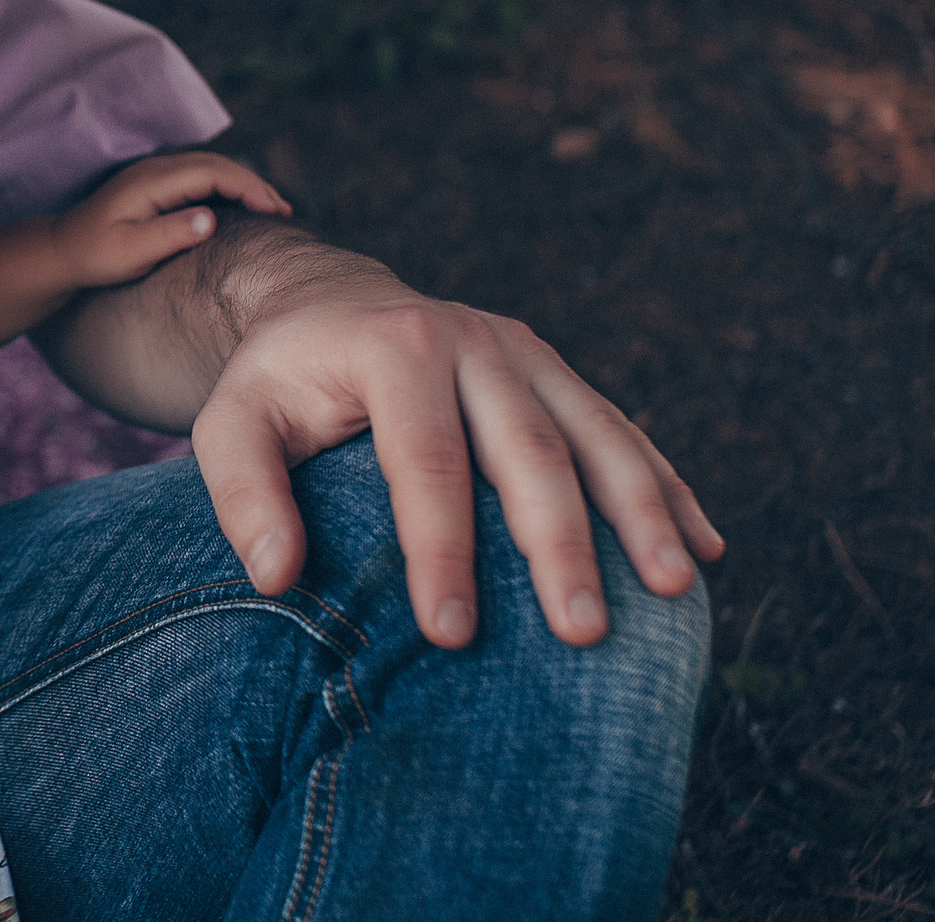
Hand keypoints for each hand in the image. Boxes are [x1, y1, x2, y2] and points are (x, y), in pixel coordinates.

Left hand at [53, 152, 290, 288]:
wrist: (62, 250)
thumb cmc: (95, 255)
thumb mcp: (131, 252)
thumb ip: (170, 234)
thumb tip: (211, 218)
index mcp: (151, 181)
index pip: (210, 172)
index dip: (246, 187)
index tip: (273, 211)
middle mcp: (156, 169)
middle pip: (216, 165)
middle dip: (253, 184)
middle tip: (284, 212)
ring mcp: (157, 174)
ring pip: (211, 168)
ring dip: (244, 184)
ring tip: (275, 209)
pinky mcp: (158, 185)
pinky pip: (201, 178)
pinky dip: (228, 188)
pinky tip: (244, 206)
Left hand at [189, 272, 725, 649]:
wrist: (331, 302)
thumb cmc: (279, 379)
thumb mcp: (233, 419)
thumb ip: (242, 491)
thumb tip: (275, 574)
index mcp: (393, 348)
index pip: (424, 460)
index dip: (441, 549)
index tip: (450, 634)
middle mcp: (472, 340)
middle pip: (527, 450)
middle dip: (559, 544)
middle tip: (582, 632)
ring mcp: (525, 353)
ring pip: (596, 435)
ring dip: (640, 514)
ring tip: (673, 588)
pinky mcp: (557, 373)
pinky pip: (621, 432)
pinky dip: (666, 488)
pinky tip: (705, 548)